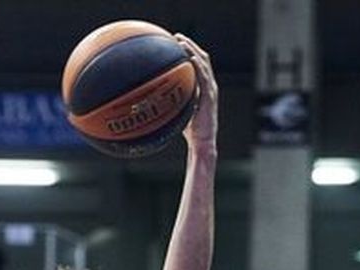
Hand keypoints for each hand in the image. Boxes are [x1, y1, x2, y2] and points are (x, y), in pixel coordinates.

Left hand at [175, 34, 217, 151]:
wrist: (202, 143)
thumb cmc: (188, 130)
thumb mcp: (178, 111)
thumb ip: (170, 102)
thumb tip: (148, 99)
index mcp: (202, 87)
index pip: (198, 64)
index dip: (189, 51)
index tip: (175, 42)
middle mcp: (208, 86)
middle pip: (202, 58)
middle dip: (190, 45)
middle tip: (176, 37)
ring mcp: (211, 90)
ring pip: (204, 63)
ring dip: (193, 50)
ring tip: (181, 42)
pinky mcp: (210, 96)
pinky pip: (204, 77)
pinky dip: (197, 65)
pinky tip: (189, 58)